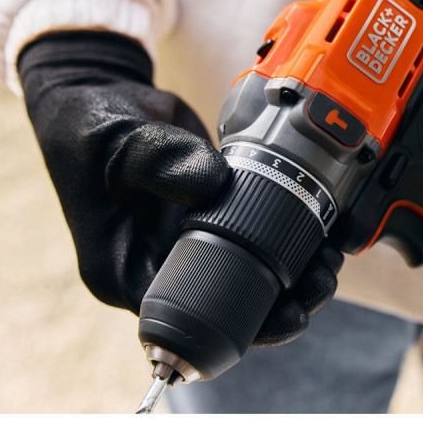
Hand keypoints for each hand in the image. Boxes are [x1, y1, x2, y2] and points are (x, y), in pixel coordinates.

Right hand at [19, 31, 341, 346]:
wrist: (103, 98)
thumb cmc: (94, 129)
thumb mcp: (119, 143)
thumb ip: (160, 161)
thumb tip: (215, 181)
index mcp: (125, 272)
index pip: (187, 321)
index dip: (241, 325)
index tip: (288, 313)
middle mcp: (158, 267)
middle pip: (225, 308)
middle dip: (279, 304)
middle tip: (320, 282)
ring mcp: (186, 245)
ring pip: (246, 278)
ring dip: (291, 276)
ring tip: (329, 258)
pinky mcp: (209, 219)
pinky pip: (252, 241)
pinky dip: (286, 241)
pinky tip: (320, 232)